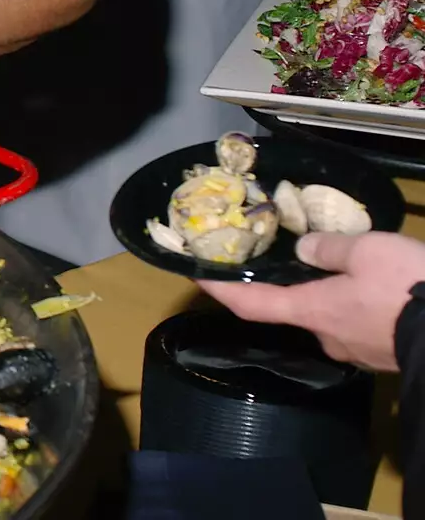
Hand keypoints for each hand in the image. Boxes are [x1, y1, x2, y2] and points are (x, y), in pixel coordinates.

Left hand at [196, 231, 424, 371]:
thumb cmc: (409, 290)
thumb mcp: (367, 251)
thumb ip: (331, 248)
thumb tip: (306, 249)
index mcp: (313, 312)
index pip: (251, 305)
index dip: (221, 290)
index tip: (198, 276)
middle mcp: (329, 337)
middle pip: (297, 310)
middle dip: (292, 286)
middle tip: (289, 258)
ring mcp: (361, 351)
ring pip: (334, 317)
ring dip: (331, 294)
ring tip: (342, 267)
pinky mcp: (388, 354)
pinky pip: (363, 325)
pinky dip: (359, 305)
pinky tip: (376, 288)